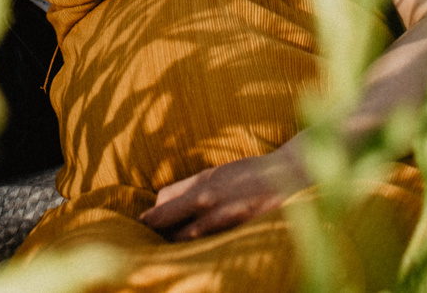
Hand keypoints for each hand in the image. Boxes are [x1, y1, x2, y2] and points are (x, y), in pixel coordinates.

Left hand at [137, 149, 308, 241]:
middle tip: (149, 242)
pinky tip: (197, 252)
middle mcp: (209, 209)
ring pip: (188, 244)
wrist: (286, 176)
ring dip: (177, 246)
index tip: (140, 225)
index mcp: (200, 190)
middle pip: (170, 232)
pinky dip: (200, 251)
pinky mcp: (239, 237)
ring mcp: (225, 226)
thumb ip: (186, 188)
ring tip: (168, 249)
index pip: (161, 210)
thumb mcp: (212, 173)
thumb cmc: (246, 172)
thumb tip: (160, 202)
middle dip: (159, 237)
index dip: (149, 220)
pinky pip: (210, 248)